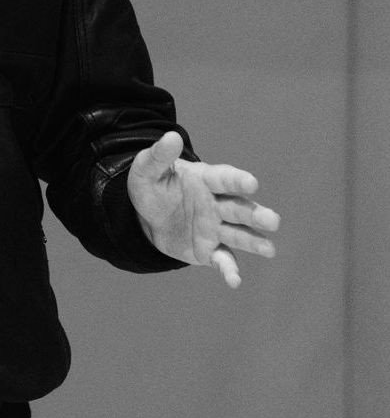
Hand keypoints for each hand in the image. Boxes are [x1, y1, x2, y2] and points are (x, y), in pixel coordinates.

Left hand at [127, 131, 279, 287]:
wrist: (146, 217)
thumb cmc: (152, 188)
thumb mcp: (147, 171)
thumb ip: (159, 156)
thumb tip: (171, 137)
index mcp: (205, 180)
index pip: (224, 179)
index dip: (237, 181)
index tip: (251, 183)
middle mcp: (217, 204)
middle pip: (239, 209)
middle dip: (255, 214)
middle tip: (272, 220)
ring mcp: (216, 228)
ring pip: (239, 235)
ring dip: (254, 242)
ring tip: (269, 249)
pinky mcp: (210, 250)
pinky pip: (223, 260)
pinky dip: (229, 270)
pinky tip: (234, 281)